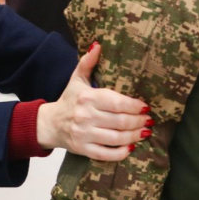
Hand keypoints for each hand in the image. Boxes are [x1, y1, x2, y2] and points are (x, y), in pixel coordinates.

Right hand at [36, 42, 151, 159]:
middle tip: (148, 120)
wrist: (49, 124)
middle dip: (138, 121)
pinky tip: (130, 148)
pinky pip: (106, 154)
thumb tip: (98, 45)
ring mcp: (83, 134)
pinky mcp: (83, 149)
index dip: (135, 106)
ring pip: (117, 138)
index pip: (117, 102)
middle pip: (120, 121)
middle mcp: (85, 116)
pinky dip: (121, 153)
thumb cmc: (69, 100)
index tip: (145, 107)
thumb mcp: (77, 79)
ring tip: (144, 132)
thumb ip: (88, 63)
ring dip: (134, 136)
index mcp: (87, 97)